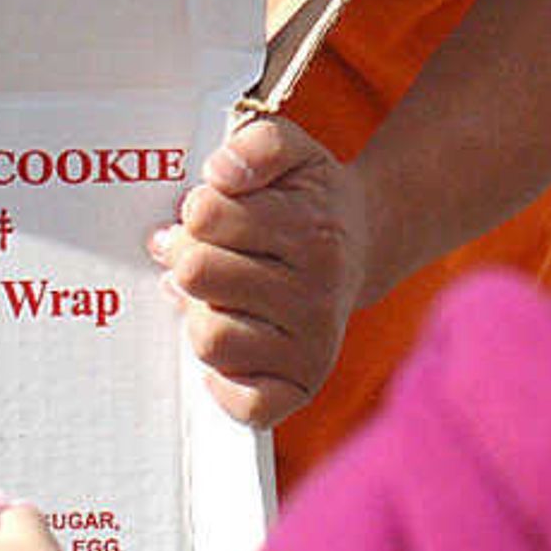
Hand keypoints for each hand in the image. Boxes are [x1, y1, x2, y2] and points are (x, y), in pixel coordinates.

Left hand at [147, 110, 368, 429]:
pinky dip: (223, 383)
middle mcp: (318, 294)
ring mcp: (314, 346)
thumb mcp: (292, 150)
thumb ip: (258, 144)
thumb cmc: (309, 198)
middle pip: (197, 275)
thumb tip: (221, 174)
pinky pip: (246, 406)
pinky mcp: (305, 385)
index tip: (212, 210)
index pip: (206, 214)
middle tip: (204, 251)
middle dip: (188, 255)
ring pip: (208, 338)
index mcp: (312, 231)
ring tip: (219, 294)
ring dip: (200, 311)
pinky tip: (233, 341)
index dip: (197, 208)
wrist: (362, 242)